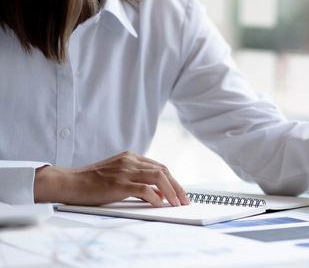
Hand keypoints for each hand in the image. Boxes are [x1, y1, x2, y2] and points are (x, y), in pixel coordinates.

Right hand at [34, 151, 189, 206]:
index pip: (160, 167)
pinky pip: (144, 189)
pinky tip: (159, 205)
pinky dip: (155, 197)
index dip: (173, 180)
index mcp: (131, 157)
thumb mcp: (117, 175)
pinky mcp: (118, 183)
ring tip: (177, 204)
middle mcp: (130, 161)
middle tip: (184, 200)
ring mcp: (125, 171)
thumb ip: (136, 180)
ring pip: (158, 177)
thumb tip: (158, 194)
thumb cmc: (91, 182)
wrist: (68, 182)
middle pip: (163, 171)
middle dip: (177, 187)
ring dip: (171, 192)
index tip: (180, 193)